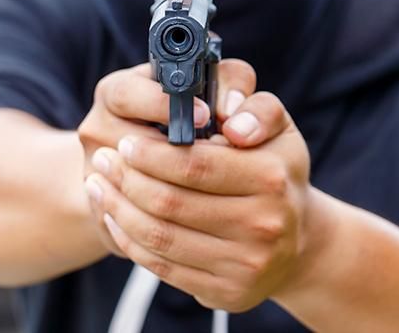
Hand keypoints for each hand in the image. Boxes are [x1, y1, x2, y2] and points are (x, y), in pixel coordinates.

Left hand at [85, 89, 315, 311]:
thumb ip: (253, 105)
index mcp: (271, 177)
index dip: (150, 154)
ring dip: (118, 207)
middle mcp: (264, 225)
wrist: (300, 241)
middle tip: (102, 158)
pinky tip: (113, 217)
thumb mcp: (275, 127)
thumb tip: (230, 118)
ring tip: (98, 182)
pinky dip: (129, 239)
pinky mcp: (227, 292)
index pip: (194, 165)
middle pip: (170, 202)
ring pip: (159, 235)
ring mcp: (246, 264)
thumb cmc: (273, 170)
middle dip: (125, 178)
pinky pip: (162, 266)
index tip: (124, 142)